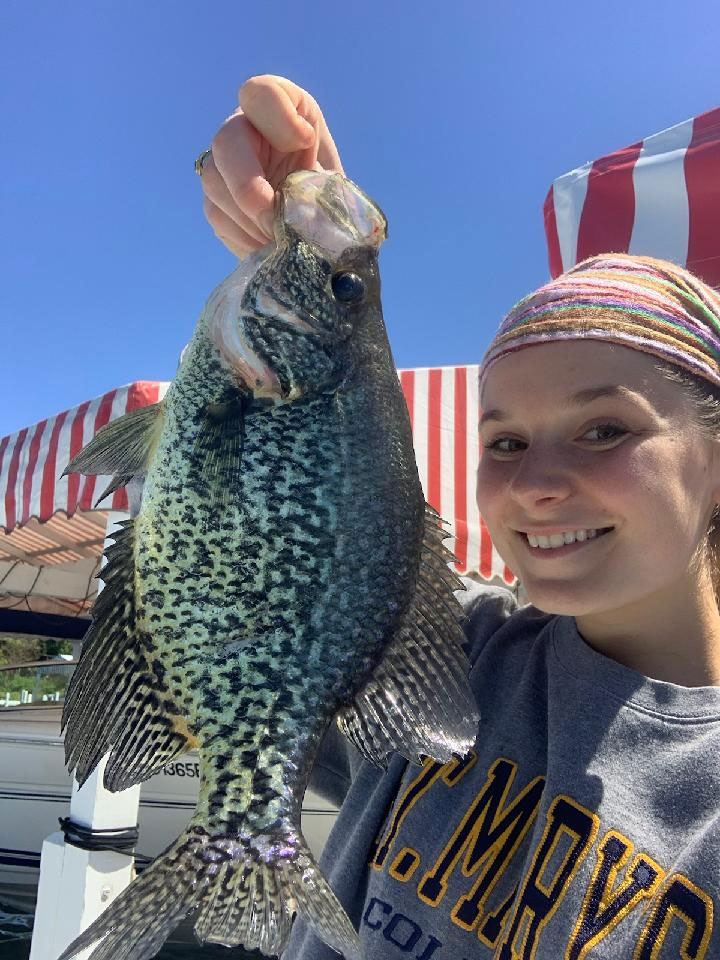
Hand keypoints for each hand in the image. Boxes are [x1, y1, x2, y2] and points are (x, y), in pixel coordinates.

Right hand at [201, 75, 343, 257]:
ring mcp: (222, 165)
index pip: (260, 94)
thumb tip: (306, 218)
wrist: (316, 221)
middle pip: (226, 142)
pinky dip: (245, 237)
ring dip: (249, 219)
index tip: (306, 142)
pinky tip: (268, 246)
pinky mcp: (215, 201)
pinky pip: (219, 217)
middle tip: (274, 218)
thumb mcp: (336, 180)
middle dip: (249, 186)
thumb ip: (323, 186)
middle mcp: (243, 129)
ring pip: (215, 183)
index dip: (280, 118)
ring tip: (279, 239)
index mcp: (278, 109)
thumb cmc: (330, 193)